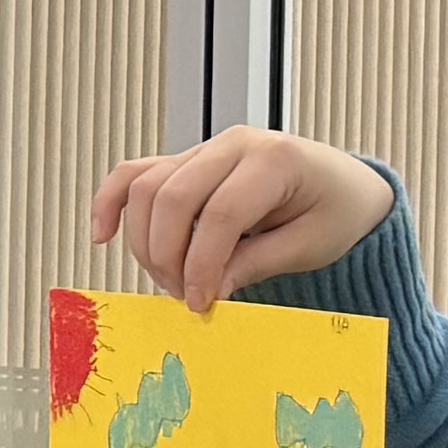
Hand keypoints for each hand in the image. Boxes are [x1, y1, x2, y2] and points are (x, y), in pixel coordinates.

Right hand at [92, 131, 394, 310]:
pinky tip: (102, 235)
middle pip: (174, 197)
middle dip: (169, 256)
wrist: (345, 188)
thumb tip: (207, 289)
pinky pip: (134, 175)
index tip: (202, 303)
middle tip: (185, 296)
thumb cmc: (336, 213)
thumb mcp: (309, 246)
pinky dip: (111, 202)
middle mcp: (234, 144)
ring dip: (146, 242)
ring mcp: (206, 150)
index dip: (203, 265)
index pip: (221, 213)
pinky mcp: (186, 162)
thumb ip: (256, 264)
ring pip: (147, 188)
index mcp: (274, 160)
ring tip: (170, 280)